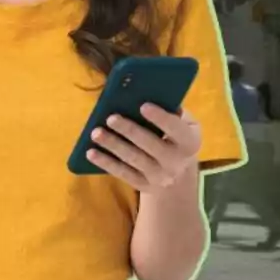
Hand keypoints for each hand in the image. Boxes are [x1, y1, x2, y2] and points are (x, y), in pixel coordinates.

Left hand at [87, 104, 201, 192]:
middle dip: (130, 130)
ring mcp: (159, 177)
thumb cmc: (177, 140)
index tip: (143, 105)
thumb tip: (146, 93)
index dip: (160, 118)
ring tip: (95, 132)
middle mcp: (176, 162)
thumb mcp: (185, 125)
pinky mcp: (142, 186)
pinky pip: (122, 174)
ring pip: (133, 159)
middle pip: (151, 145)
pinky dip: (105, 163)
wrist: (178, 179)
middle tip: (111, 117)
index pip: (176, 129)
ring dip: (113, 145)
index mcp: (189, 142)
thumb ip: (172, 111)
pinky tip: (90, 152)